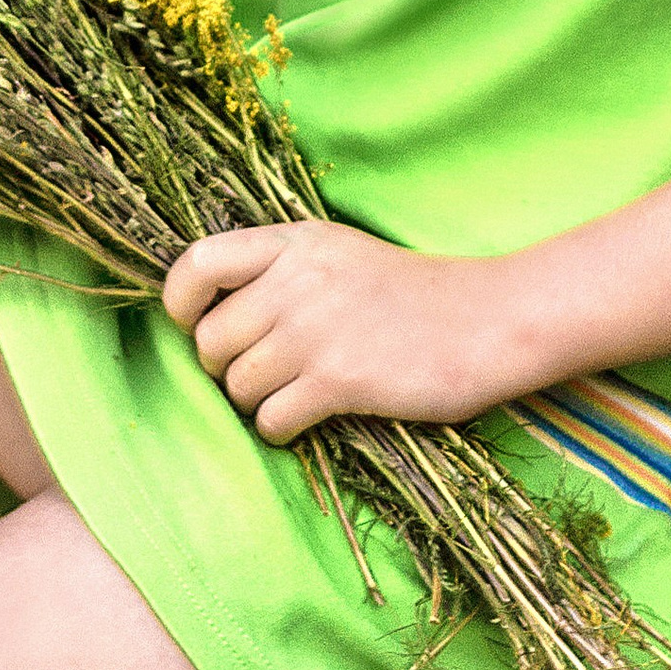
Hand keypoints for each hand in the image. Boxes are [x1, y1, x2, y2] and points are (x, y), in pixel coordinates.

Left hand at [160, 221, 530, 443]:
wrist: (490, 320)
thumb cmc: (415, 294)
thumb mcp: (341, 254)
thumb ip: (282, 271)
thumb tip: (214, 316)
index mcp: (295, 240)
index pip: (198, 262)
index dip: (180, 301)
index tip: (195, 325)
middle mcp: (297, 279)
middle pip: (210, 340)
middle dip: (224, 367)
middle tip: (261, 373)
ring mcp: (315, 330)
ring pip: (236, 385)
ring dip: (255, 401)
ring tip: (291, 395)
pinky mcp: (339, 379)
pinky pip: (269, 419)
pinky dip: (279, 429)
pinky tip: (306, 419)